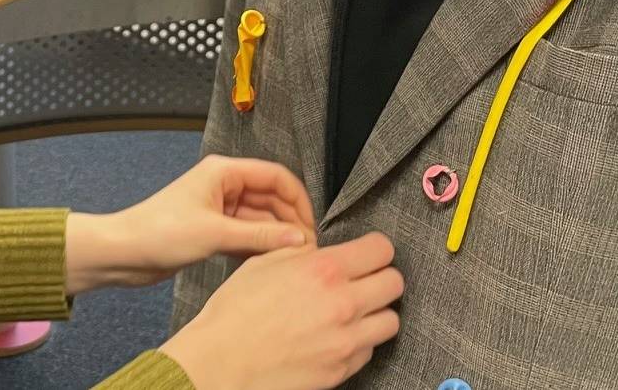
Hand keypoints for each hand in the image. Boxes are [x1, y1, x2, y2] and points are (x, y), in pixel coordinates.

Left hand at [65, 155, 314, 294]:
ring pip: (260, 218)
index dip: (298, 200)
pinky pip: (246, 233)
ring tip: (291, 260)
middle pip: (271, 198)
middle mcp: (223, 185)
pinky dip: (259, 245)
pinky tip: (269, 263)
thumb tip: (299, 239)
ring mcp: (218, 208)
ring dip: (275, 236)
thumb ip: (261, 235)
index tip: (311, 228)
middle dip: (290, 221)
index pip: (276, 177)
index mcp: (224, 172)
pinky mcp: (212, 229)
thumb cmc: (158, 233)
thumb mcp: (215, 233)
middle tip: (305, 250)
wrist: (122, 253)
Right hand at [160, 233, 403, 389]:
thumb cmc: (236, 310)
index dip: (375, 249)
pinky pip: (369, 350)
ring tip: (354, 313)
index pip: (381, 249)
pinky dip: (359, 342)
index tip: (368, 254)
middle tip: (363, 282)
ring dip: (376, 314)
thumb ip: (302, 252)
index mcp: (323, 270)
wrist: (222, 360)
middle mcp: (343, 303)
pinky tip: (336, 337)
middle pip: (395, 283)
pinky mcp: (342, 369)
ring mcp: (346, 340)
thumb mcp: (264, 263)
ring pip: (391, 321)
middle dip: (380, 278)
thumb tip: (322, 250)